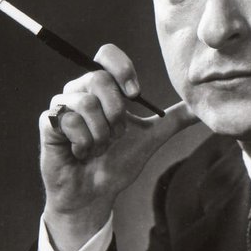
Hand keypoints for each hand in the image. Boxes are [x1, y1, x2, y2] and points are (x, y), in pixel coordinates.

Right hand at [40, 44, 196, 250]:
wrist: (96, 195)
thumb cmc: (116, 164)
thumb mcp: (151, 138)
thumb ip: (173, 119)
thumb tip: (201, 108)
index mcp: (102, 88)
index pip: (107, 55)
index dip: (123, 69)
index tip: (135, 95)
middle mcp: (79, 91)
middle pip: (99, 78)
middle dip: (116, 113)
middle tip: (115, 135)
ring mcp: (62, 106)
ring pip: (86, 103)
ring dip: (101, 134)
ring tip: (97, 148)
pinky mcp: (49, 123)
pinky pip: (70, 122)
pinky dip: (84, 143)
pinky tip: (81, 153)